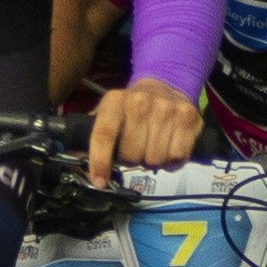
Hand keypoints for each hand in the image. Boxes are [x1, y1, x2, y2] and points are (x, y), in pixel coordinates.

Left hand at [85, 79, 201, 178]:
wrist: (166, 85)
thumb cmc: (132, 110)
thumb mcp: (108, 115)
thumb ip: (92, 139)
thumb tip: (78, 164)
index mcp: (115, 101)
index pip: (104, 135)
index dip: (100, 161)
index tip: (99, 181)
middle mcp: (140, 101)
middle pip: (132, 154)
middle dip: (132, 159)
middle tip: (136, 150)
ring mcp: (166, 108)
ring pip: (155, 158)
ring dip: (152, 160)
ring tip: (152, 147)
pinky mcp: (188, 116)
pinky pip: (178, 155)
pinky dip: (173, 160)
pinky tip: (169, 147)